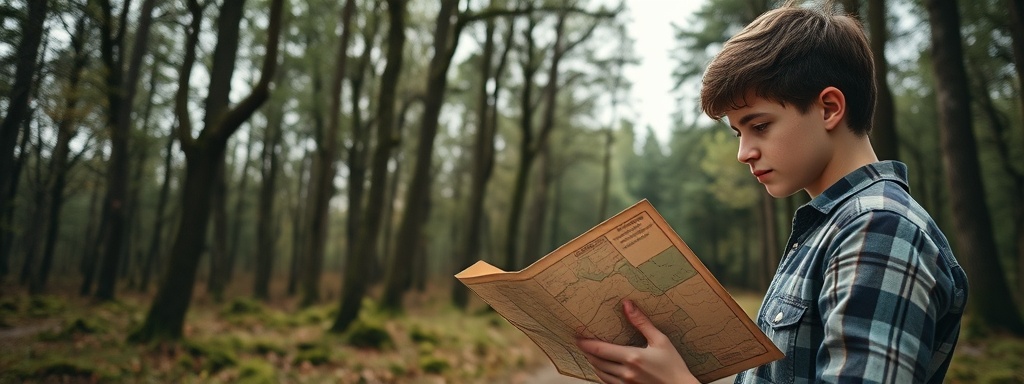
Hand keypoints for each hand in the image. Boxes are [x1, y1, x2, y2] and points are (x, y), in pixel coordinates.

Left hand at [576, 299, 698, 383]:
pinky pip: (607, 382)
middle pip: (596, 361)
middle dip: (586, 352)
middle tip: (581, 342)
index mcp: (632, 357)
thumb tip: (627, 304)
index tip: (577, 336)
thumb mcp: (660, 340)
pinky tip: (602, 367)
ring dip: (593, 363)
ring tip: (590, 353)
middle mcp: (626, 373)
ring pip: (600, 373)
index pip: (600, 350)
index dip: (585, 343)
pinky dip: (601, 373)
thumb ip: (641, 323)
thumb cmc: (673, 365)